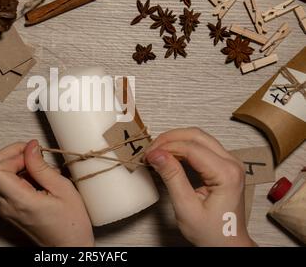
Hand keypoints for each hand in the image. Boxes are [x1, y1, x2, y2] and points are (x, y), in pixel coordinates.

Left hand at [0, 140, 93, 246]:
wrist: (69, 247)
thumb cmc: (71, 224)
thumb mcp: (62, 189)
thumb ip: (41, 167)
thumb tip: (30, 147)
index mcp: (20, 202)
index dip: (11, 154)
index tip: (30, 152)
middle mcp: (7, 207)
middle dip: (12, 156)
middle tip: (33, 154)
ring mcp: (7, 210)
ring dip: (16, 166)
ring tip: (40, 168)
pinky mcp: (10, 211)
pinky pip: (6, 187)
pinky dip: (19, 177)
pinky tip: (37, 179)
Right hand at [145, 128, 255, 246]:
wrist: (228, 244)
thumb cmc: (212, 233)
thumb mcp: (186, 208)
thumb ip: (172, 178)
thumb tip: (157, 155)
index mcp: (226, 173)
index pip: (192, 148)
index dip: (166, 147)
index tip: (148, 155)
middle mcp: (232, 163)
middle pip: (196, 135)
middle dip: (169, 139)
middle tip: (150, 151)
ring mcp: (230, 161)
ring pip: (198, 137)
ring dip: (175, 141)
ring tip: (156, 153)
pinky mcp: (223, 164)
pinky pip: (202, 146)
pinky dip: (182, 147)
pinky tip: (169, 155)